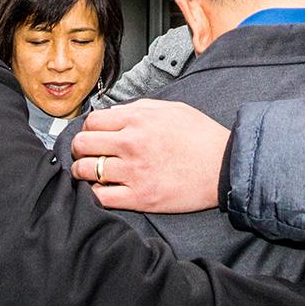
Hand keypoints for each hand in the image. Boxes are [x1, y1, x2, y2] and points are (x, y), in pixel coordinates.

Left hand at [68, 101, 228, 212]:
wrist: (225, 166)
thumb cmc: (201, 136)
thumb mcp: (171, 109)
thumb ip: (138, 108)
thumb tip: (113, 113)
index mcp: (137, 119)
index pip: (91, 122)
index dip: (88, 130)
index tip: (92, 137)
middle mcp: (131, 143)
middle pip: (82, 145)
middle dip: (80, 150)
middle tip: (85, 155)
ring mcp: (134, 172)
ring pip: (87, 171)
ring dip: (83, 172)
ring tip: (90, 173)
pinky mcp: (141, 197)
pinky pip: (101, 197)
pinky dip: (95, 194)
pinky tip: (102, 190)